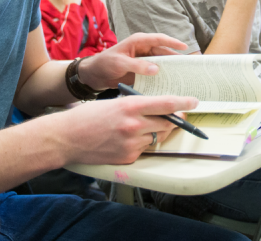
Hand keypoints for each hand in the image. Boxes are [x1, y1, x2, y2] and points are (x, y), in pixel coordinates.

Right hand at [51, 94, 198, 164]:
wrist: (66, 138)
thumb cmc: (87, 117)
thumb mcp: (114, 102)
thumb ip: (135, 105)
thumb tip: (155, 108)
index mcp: (130, 106)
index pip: (166, 104)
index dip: (183, 102)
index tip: (194, 101)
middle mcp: (134, 125)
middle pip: (167, 123)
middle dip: (173, 120)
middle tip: (176, 116)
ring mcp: (131, 144)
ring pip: (156, 137)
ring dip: (155, 132)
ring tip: (141, 128)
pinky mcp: (128, 158)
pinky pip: (144, 150)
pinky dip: (141, 144)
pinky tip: (127, 140)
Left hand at [78, 33, 186, 89]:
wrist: (94, 75)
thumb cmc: (105, 63)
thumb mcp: (120, 63)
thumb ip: (137, 65)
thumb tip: (156, 69)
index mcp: (139, 41)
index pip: (159, 39)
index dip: (173, 42)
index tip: (184, 47)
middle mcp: (143, 50)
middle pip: (163, 52)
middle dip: (175, 59)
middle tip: (187, 67)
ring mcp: (143, 61)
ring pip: (161, 64)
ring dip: (170, 69)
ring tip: (182, 76)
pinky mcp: (142, 71)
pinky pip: (155, 73)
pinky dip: (162, 78)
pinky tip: (169, 85)